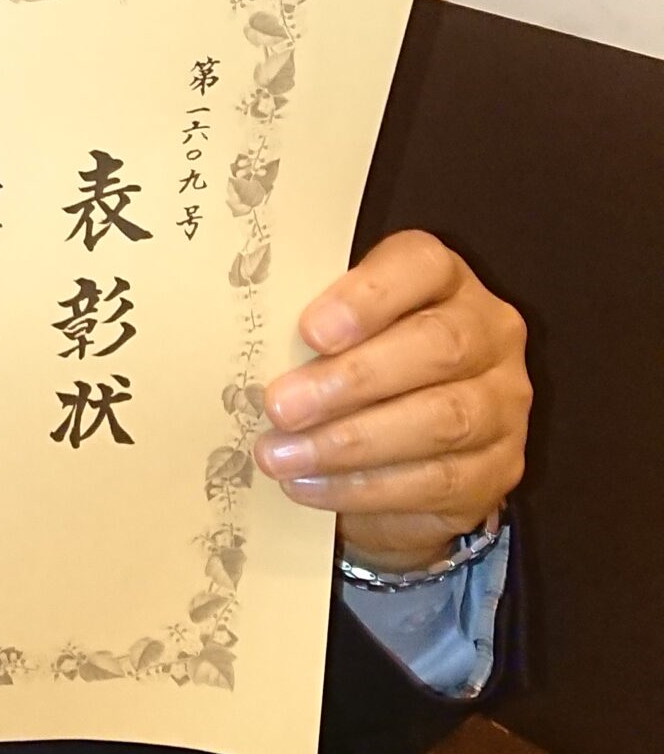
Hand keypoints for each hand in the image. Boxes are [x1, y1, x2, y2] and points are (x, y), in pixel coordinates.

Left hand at [253, 231, 530, 571]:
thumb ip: (311, 330)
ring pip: (441, 420)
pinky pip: (437, 480)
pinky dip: (364, 487)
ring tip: (280, 455)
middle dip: (352, 379)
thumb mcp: (336, 334)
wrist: (408, 452)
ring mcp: (503, 403)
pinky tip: (309, 486)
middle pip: (438, 346)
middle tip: (279, 406)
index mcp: (445, 280)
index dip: (368, 296)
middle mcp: (490, 333)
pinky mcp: (499, 469)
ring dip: (350, 442)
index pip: (421, 266)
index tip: (310, 330)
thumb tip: (250, 352)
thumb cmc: (357, 368)